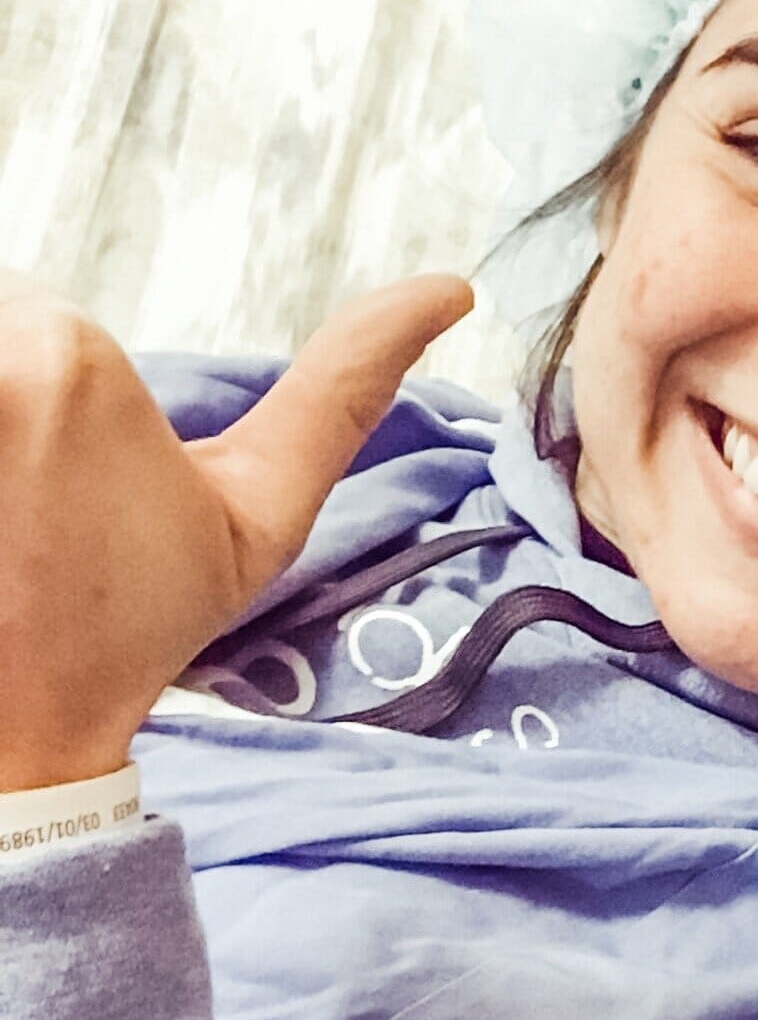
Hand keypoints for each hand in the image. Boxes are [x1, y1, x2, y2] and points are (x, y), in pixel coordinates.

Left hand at [0, 274, 473, 791]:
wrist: (17, 732)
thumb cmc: (135, 624)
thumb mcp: (261, 511)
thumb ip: (343, 389)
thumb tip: (452, 287)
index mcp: (68, 365)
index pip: (38, 314)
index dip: (58, 405)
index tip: (61, 495)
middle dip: (10, 415)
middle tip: (22, 506)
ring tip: (5, 514)